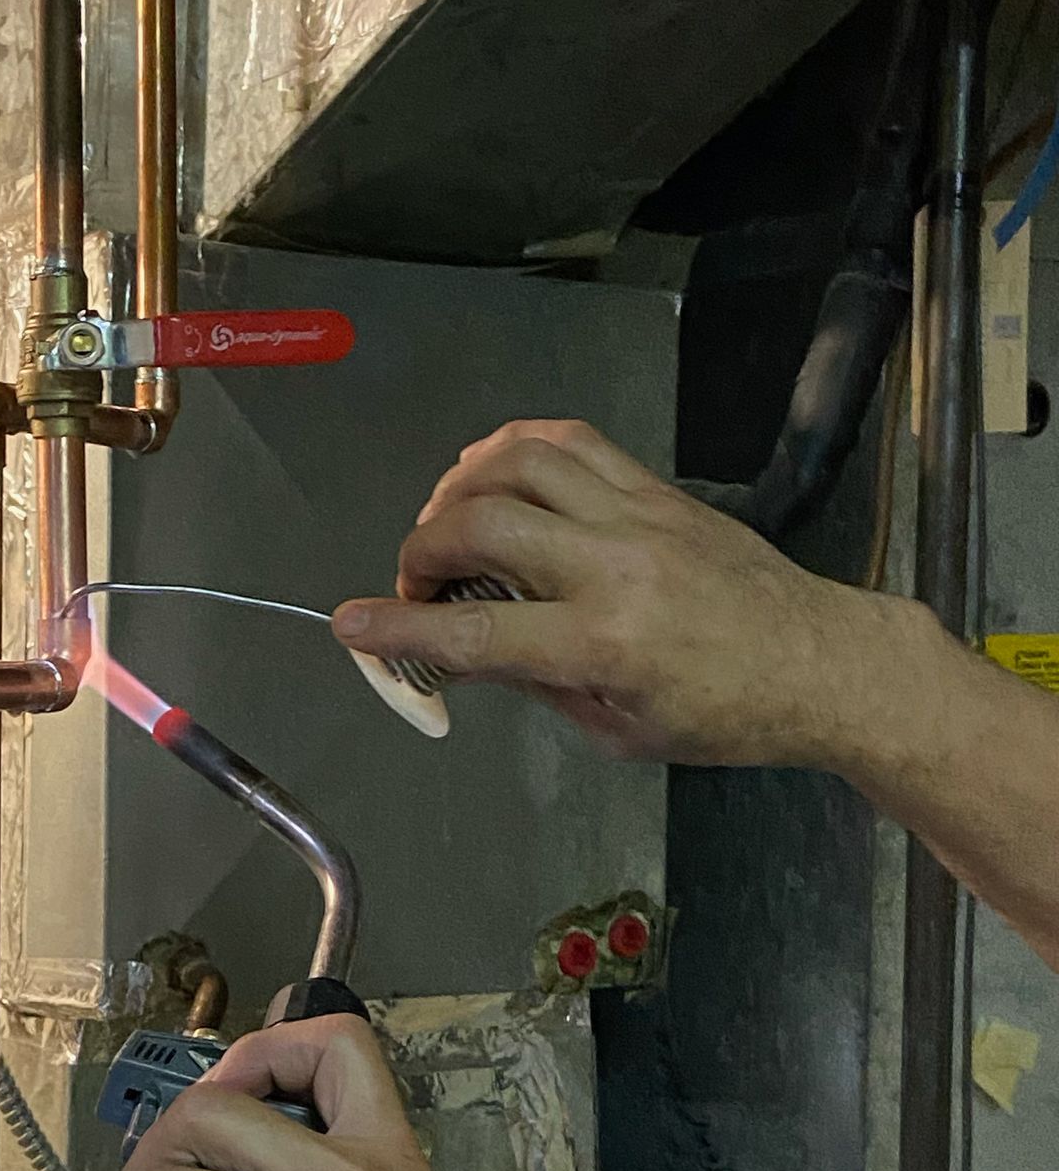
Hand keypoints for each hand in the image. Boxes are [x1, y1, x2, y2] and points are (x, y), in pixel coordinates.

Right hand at [331, 418, 904, 767]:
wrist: (820, 662)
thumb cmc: (723, 717)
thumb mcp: (618, 729)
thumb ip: (536, 682)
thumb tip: (464, 651)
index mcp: (605, 645)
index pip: (474, 633)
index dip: (397, 627)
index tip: (350, 625)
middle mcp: (614, 566)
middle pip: (481, 523)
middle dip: (420, 550)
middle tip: (416, 583)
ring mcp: (637, 515)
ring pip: (518, 461)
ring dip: (460, 487)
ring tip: (449, 523)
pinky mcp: (656, 488)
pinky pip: (569, 441)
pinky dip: (513, 449)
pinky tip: (493, 475)